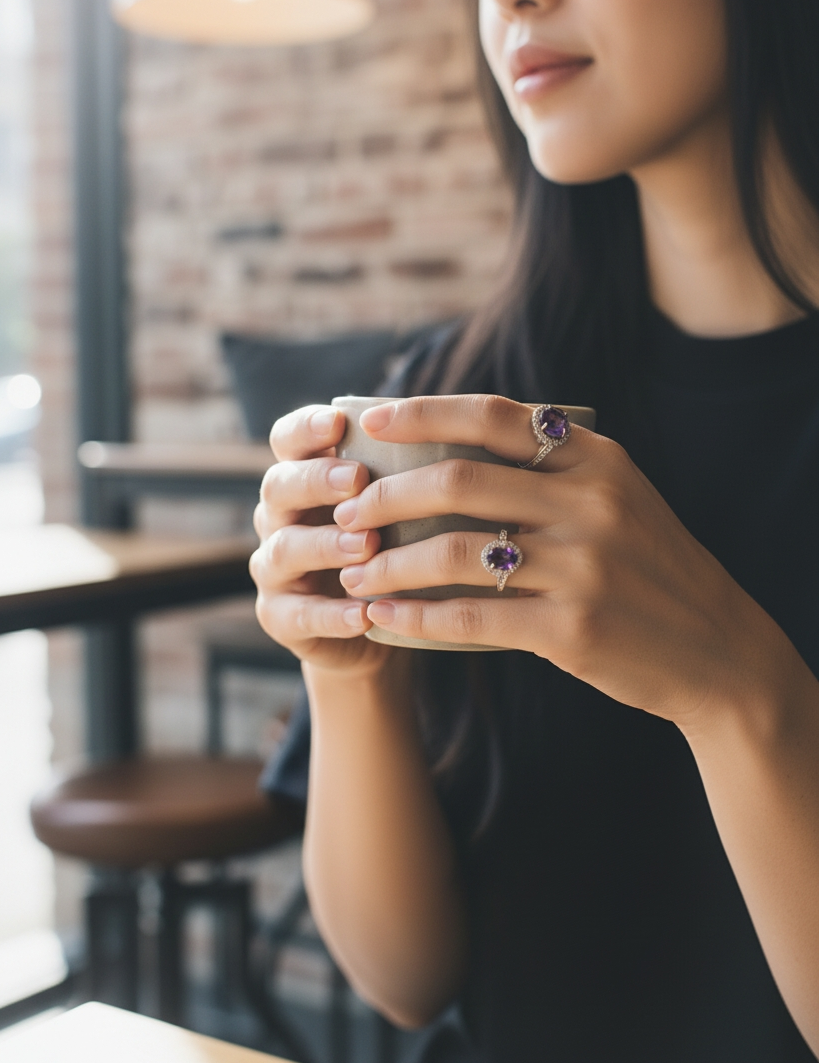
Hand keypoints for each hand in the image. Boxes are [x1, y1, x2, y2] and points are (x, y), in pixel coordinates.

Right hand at [250, 404, 390, 676]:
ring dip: (326, 544)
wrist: (382, 625)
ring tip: (367, 545)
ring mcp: (274, 569)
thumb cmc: (393, 547)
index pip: (288, 440)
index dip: (306, 428)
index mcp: (303, 478)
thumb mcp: (398, 506)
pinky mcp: (280, 619)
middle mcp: (279, 517)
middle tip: (356, 478)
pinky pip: (299, 615)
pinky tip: (364, 614)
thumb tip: (449, 432)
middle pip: (279, 487)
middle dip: (316, 480)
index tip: (337, 421)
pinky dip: (332, 615)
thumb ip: (401, 474)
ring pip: (285, 548)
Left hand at [334, 394, 770, 726]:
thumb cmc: (650, 568)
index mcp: (597, 460)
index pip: (494, 417)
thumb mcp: (619, 499)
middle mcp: (590, 503)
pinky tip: (382, 620)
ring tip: (351, 572)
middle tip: (345, 512)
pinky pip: (470, 617)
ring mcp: (583, 566)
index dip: (423, 412)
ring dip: (388, 563)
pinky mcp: (573, 628)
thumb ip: (552, 471)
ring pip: (454, 552)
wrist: (717, 650)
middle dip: (386, 494)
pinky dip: (415, 617)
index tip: (370, 419)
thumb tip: (450, 451)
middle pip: (459, 481)